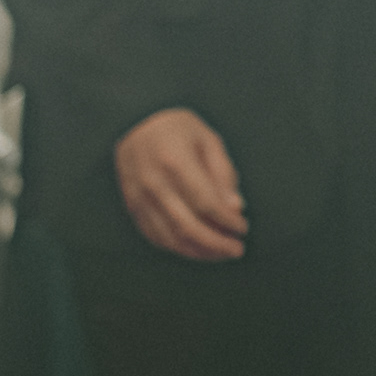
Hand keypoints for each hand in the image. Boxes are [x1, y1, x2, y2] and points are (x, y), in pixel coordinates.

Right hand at [113, 108, 246, 261]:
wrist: (132, 122)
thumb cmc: (177, 129)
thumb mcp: (207, 139)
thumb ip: (223, 174)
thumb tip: (235, 209)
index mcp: (175, 162)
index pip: (205, 203)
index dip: (227, 221)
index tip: (242, 228)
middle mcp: (153, 184)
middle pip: (188, 227)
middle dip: (216, 245)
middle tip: (237, 250)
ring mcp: (139, 199)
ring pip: (171, 238)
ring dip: (200, 252)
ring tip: (221, 253)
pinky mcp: (133, 208)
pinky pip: (156, 237)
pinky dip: (180, 248)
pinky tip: (198, 248)